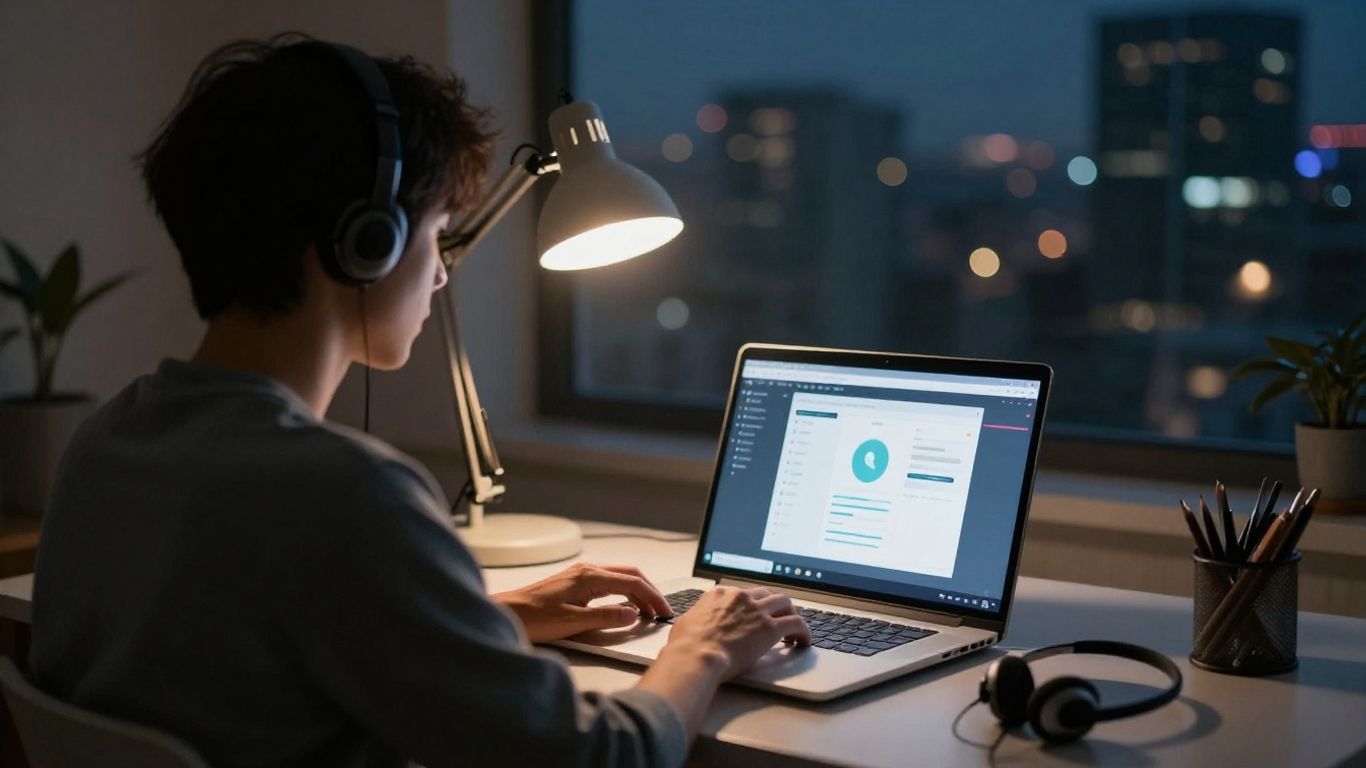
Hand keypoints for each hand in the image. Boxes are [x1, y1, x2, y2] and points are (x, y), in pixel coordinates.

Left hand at [491, 562, 673, 643]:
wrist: (507, 613)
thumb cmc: (534, 618)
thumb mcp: (574, 622)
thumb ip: (606, 618)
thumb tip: (633, 615)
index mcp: (590, 577)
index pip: (632, 583)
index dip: (652, 597)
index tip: (664, 612)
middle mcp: (587, 570)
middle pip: (629, 575)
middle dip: (649, 592)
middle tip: (660, 611)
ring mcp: (580, 574)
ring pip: (619, 577)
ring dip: (636, 592)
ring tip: (646, 612)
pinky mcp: (574, 582)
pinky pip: (607, 582)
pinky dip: (622, 592)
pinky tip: (623, 607)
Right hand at [661, 586, 810, 679]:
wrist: (696, 656)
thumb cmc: (686, 645)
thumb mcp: (686, 622)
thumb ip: (696, 618)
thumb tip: (694, 623)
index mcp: (720, 594)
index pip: (742, 593)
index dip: (750, 603)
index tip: (753, 612)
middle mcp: (741, 597)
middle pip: (766, 594)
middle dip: (773, 605)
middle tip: (777, 616)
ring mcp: (757, 611)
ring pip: (784, 602)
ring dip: (790, 612)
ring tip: (792, 627)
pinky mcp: (770, 628)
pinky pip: (796, 623)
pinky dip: (803, 630)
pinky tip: (804, 640)